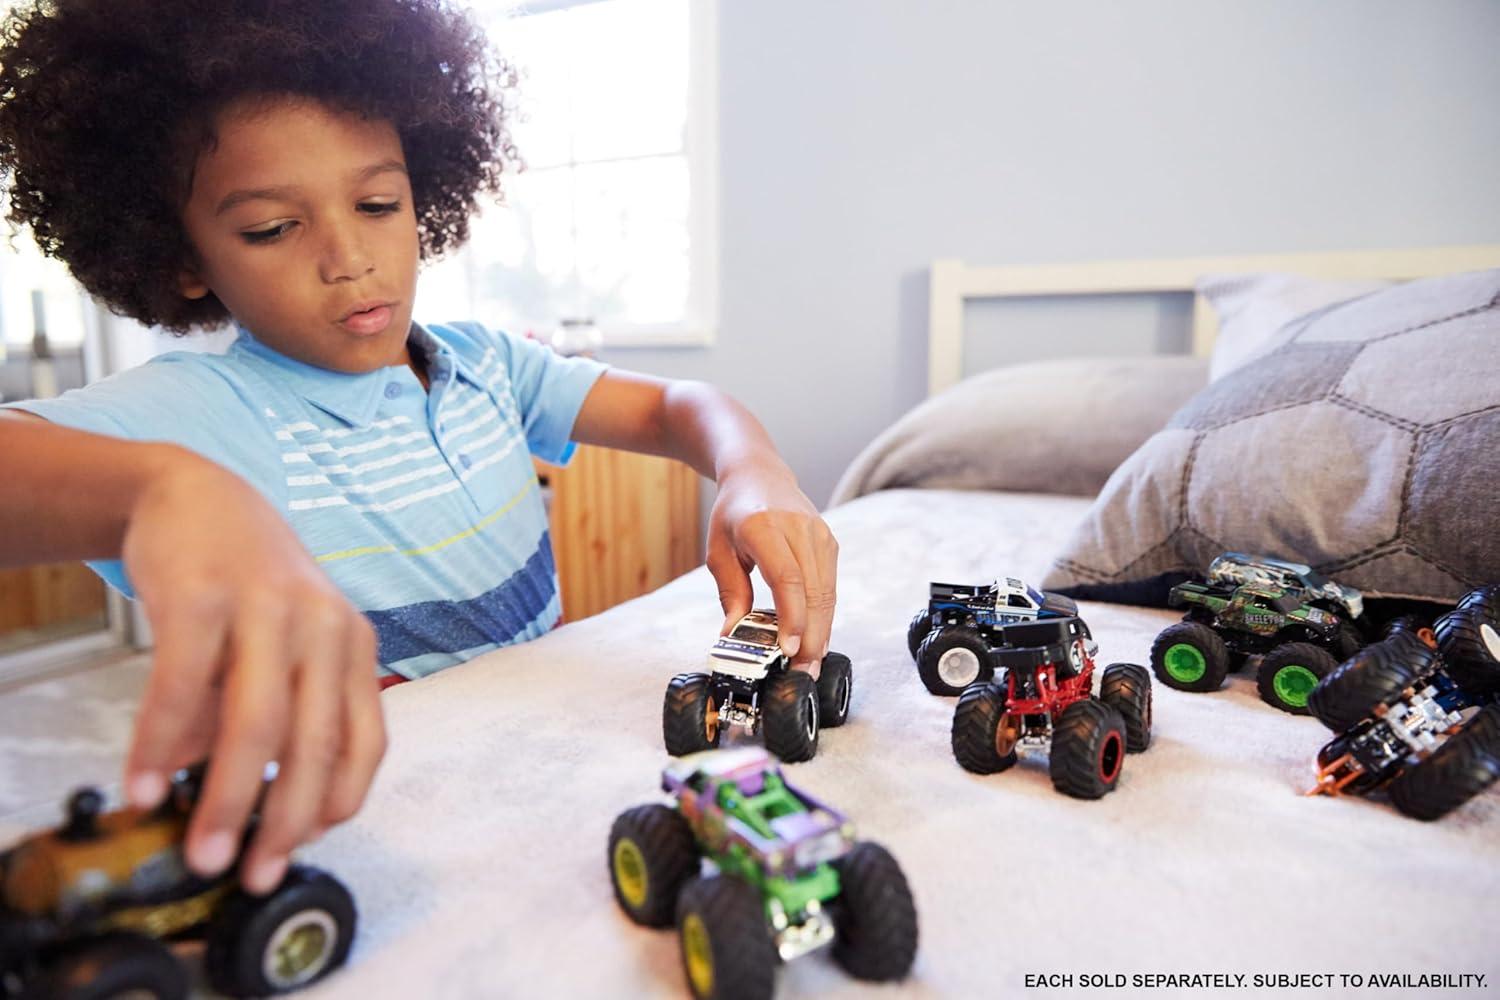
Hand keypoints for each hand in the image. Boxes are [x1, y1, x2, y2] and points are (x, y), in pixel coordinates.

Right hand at [121, 453, 384, 893]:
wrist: (195, 495)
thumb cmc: (246, 588)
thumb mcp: (286, 646)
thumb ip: (279, 718)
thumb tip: (251, 806)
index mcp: (354, 645)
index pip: (367, 741)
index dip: (338, 803)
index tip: (302, 850)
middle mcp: (325, 626)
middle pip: (314, 742)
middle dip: (284, 821)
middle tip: (252, 875)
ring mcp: (269, 607)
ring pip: (257, 722)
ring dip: (229, 797)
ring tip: (200, 851)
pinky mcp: (205, 595)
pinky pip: (184, 685)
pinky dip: (162, 744)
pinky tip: (145, 786)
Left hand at [705, 458, 838, 674]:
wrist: (759, 475)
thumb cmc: (732, 514)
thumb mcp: (719, 551)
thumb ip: (729, 593)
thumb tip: (734, 634)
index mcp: (764, 527)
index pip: (787, 579)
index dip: (791, 617)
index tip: (788, 649)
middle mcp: (798, 529)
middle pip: (814, 592)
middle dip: (810, 637)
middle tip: (802, 671)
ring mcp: (819, 535)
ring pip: (828, 594)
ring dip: (821, 632)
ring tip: (810, 664)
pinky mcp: (830, 544)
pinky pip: (830, 587)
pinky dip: (824, 616)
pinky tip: (815, 638)